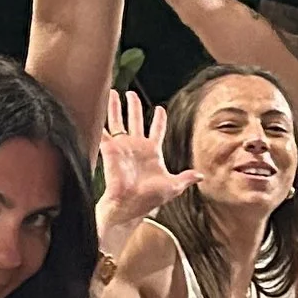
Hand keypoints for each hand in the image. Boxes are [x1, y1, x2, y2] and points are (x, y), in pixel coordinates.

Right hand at [98, 89, 191, 230]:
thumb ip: (185, 178)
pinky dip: (99, 121)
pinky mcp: (110, 150)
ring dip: (114, 107)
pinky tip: (95, 109)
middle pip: (135, 120)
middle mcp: (136, 146)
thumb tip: (201, 176)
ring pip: (117, 121)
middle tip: (131, 94)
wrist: (129, 205)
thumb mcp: (173, 187)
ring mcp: (122, 147)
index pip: (157, 130)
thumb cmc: (149, 199)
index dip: (159, 119)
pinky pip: (103, 132)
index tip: (160, 108)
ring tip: (112, 92)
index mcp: (152, 152)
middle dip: (133, 106)